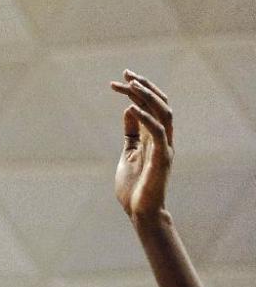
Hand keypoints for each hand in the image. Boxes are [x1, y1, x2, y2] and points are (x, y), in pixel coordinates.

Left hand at [111, 71, 173, 221]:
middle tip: (126, 73)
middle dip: (144, 86)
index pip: (151, 106)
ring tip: (132, 84)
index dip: (139, 90)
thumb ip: (131, 133)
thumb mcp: (129, 153)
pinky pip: (157, 132)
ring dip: (148, 96)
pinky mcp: (162, 158)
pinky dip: (145, 118)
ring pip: (163, 113)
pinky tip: (130, 107)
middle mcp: (163, 139)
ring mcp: (164, 147)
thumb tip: (129, 109)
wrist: (140, 213)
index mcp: (154, 137)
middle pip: (160, 104)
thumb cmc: (134, 188)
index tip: (123, 78)